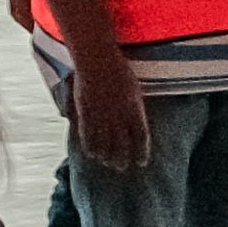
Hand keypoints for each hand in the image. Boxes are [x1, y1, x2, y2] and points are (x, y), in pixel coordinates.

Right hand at [71, 50, 152, 173]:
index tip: (141, 162)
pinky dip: (90, 147)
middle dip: (122, 159)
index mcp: (135, 109)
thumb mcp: (133, 88)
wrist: (97, 59)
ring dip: (106, 156)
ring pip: (104, 144)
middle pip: (121, 145)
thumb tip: (136, 121)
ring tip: (107, 162)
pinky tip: (92, 154)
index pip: (140, 137)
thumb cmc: (117, 69)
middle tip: (121, 167)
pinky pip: (88, 136)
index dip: (141, 152)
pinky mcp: (86, 113)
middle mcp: (119, 116)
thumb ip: (135, 107)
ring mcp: (101, 115)